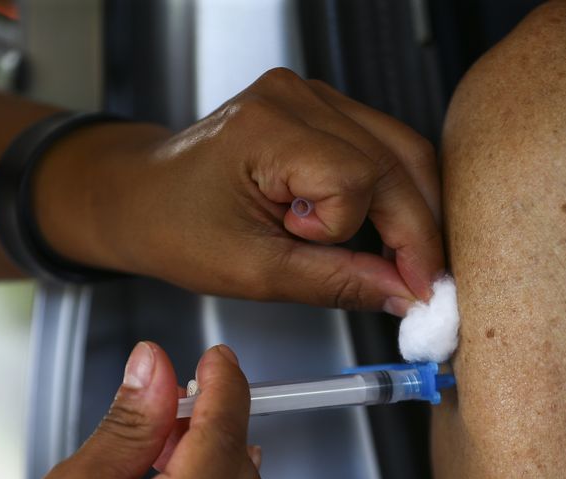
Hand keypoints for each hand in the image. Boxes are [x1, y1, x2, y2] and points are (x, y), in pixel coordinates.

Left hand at [36, 68, 442, 314]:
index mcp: (267, 129)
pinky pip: (382, 145)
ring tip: (404, 263)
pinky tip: (383, 230)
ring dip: (412, 210)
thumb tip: (404, 295)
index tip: (402, 287)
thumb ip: (337, 282)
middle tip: (424, 286)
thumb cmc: (176, 227)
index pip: (359, 180)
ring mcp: (310, 96)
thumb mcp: (255, 272)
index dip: (386, 238)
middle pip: (396, 159)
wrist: (141, 197)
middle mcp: (294, 99)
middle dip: (418, 230)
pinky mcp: (320, 108)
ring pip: (401, 149)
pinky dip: (392, 192)